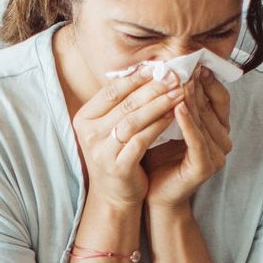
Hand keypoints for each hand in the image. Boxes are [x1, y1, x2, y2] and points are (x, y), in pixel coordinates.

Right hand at [72, 68, 185, 208]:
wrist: (113, 195)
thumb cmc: (116, 155)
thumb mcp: (110, 127)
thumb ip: (122, 103)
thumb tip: (147, 70)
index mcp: (84, 119)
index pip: (112, 91)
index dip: (136, 77)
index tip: (158, 67)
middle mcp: (89, 134)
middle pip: (125, 103)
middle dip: (152, 88)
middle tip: (174, 77)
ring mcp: (101, 151)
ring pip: (134, 120)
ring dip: (158, 104)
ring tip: (178, 93)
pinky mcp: (118, 166)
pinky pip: (142, 140)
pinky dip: (158, 126)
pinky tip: (173, 116)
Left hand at [142, 67, 231, 209]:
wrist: (154, 194)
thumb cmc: (158, 158)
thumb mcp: (168, 125)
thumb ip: (174, 103)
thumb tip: (168, 70)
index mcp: (217, 129)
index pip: (218, 98)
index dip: (207, 80)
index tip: (193, 61)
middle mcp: (222, 141)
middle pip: (211, 106)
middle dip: (196, 85)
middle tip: (185, 65)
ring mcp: (217, 155)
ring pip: (203, 120)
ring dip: (192, 99)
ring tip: (179, 80)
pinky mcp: (205, 166)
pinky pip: (196, 140)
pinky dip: (188, 123)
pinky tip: (177, 107)